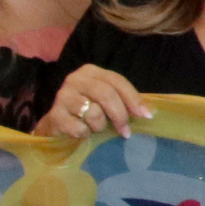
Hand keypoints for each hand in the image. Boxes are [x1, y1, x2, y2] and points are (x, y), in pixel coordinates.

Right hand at [35, 66, 149, 139]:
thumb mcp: (105, 101)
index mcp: (90, 71)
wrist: (57, 124)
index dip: (133, 99)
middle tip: (125, 131)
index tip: (146, 116)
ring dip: (99, 126)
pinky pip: (80, 128)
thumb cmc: (86, 111)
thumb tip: (149, 112)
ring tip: (94, 128)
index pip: (117, 81)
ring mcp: (62, 96)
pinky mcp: (54, 114)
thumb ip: (124, 101)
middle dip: (120, 115)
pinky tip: (81, 132)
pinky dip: (85, 134)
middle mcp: (75, 79)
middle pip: (106, 95)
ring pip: (94, 112)